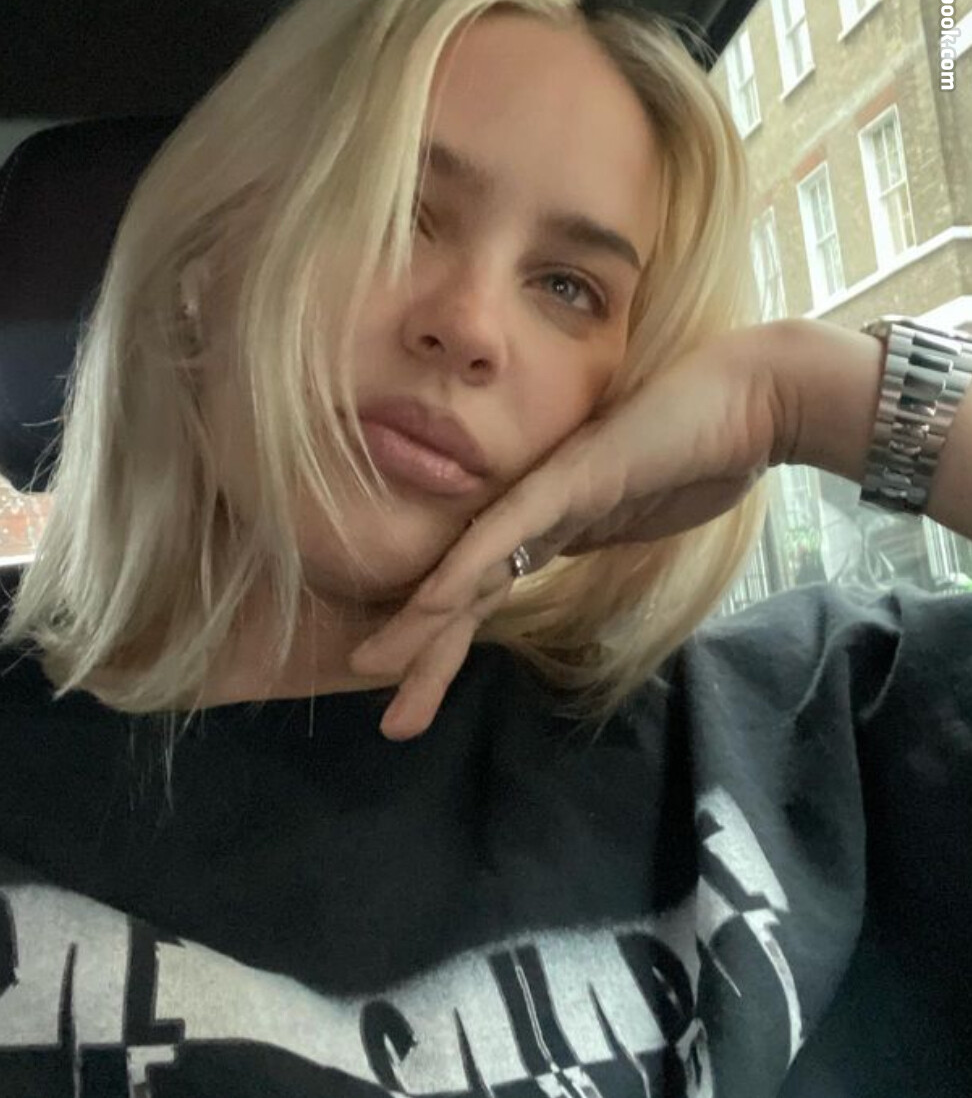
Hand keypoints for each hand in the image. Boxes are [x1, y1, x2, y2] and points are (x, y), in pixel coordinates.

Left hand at [349, 325, 786, 740]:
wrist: (752, 401)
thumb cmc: (703, 453)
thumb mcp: (640, 513)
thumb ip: (602, 530)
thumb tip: (583, 546)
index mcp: (550, 529)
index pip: (485, 595)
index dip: (447, 645)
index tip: (416, 696)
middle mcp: (534, 514)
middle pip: (464, 596)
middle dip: (423, 659)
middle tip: (392, 724)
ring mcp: (547, 495)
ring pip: (468, 570)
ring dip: (419, 626)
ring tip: (372, 669)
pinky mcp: (570, 478)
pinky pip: (506, 533)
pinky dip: (463, 572)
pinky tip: (426, 608)